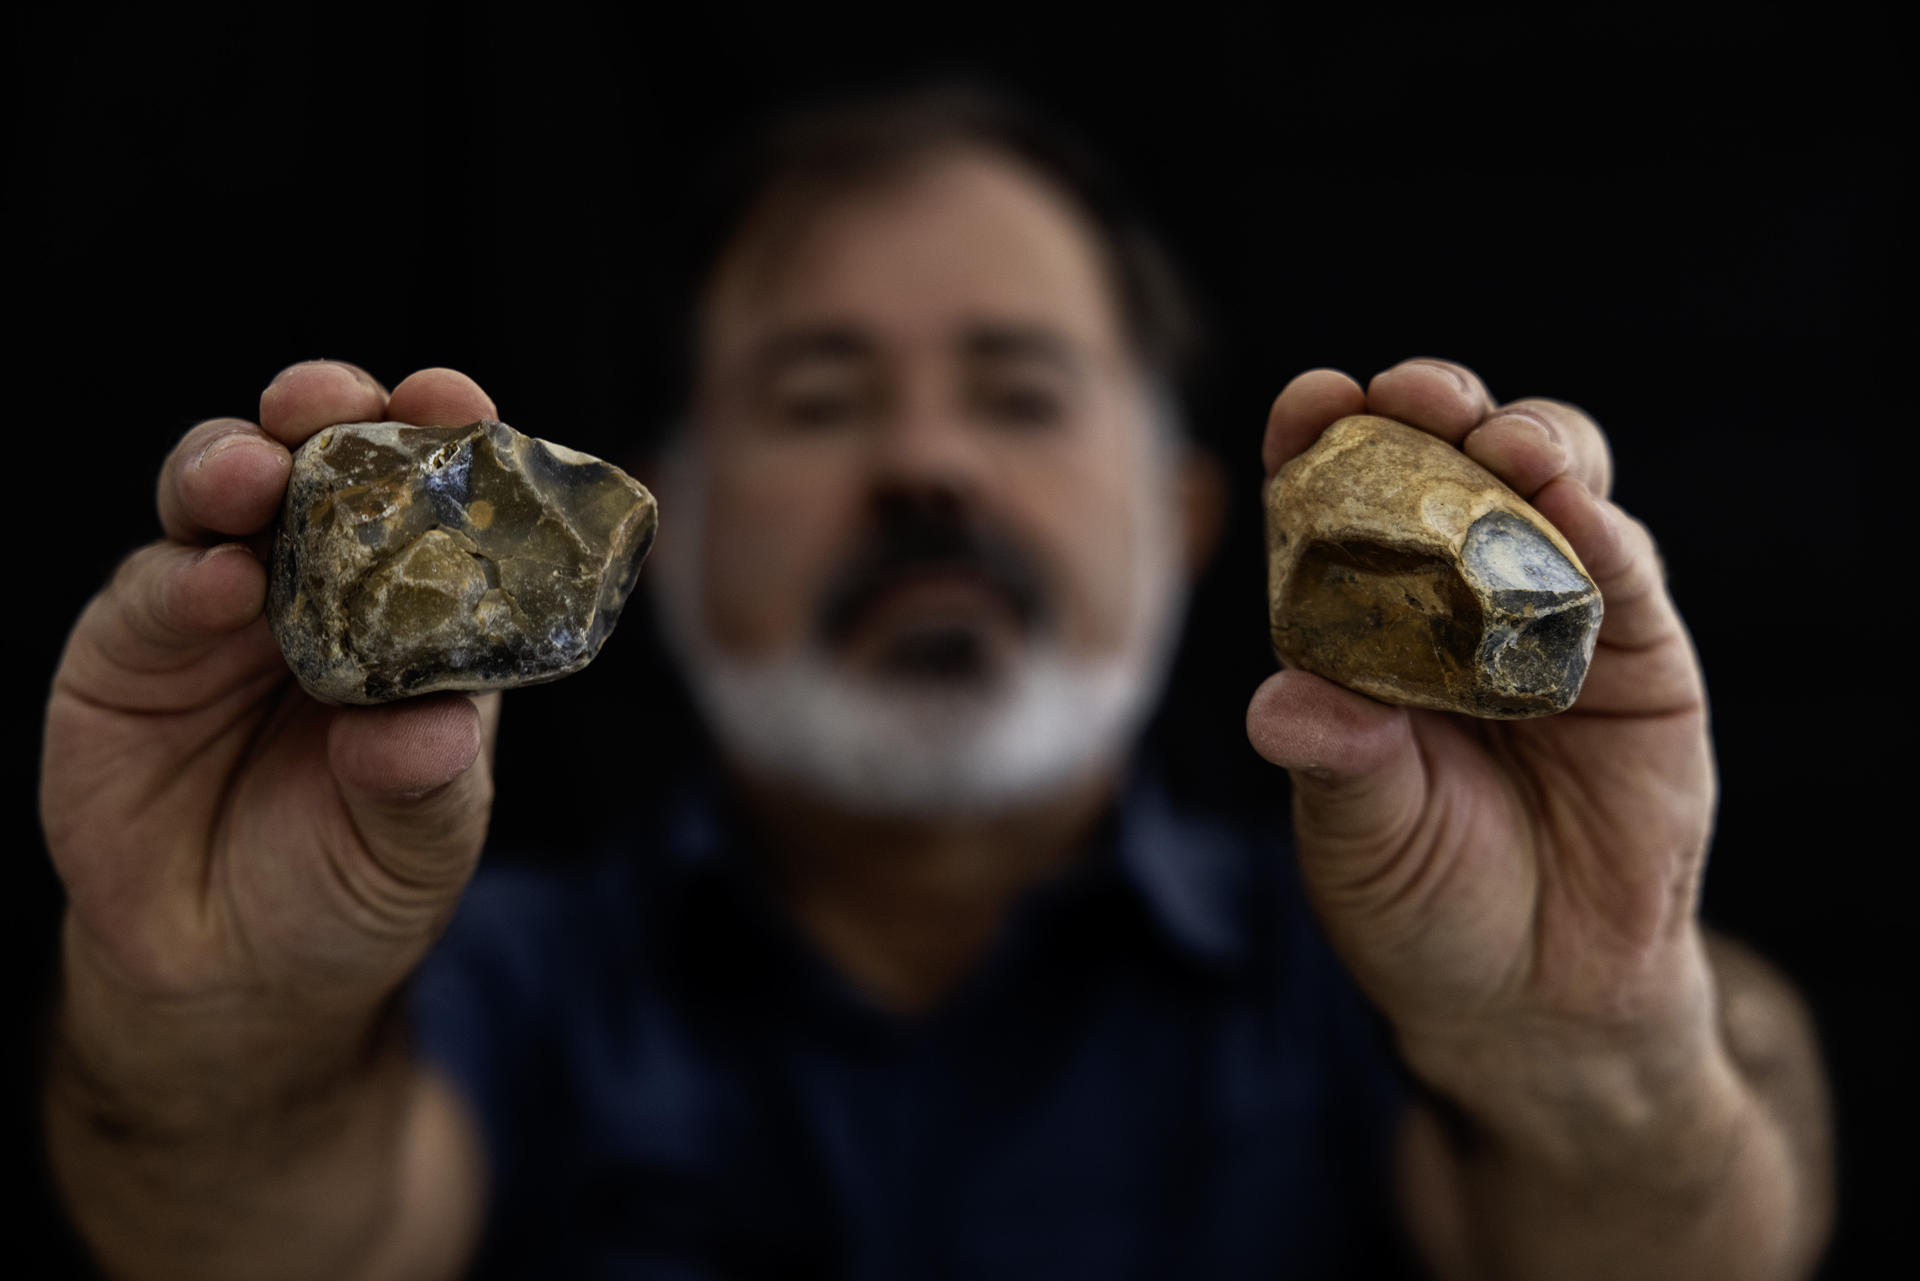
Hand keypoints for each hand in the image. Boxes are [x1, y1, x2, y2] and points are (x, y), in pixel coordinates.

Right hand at [42, 362, 502, 1056]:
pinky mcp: (130, 650)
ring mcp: (219, 610)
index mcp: (415, 612)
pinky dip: (182, 577)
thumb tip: (431, 726)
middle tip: (335, 404)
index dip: (444, 442)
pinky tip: (217, 583)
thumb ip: (426, 783)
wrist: (234, 977)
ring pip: (218, 499)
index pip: (433, 502)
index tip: (458, 404)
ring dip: (237, 466)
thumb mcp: (419, 846)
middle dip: (326, 414)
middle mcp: (319, 588)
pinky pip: (152, 592)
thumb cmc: (352, 886)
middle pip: (318, 465)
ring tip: (258, 474)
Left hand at [1247, 359, 1718, 1099]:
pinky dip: (1599, 527)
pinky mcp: (1639, 653)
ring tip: (1501, 444)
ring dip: (1525, 444)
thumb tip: (1280, 705)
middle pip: (1444, 465)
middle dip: (1429, 410)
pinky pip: (1624, 570)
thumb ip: (1336, 761)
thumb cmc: (1422, 905)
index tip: (1312, 400)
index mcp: (1356, 624)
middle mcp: (1450, 599)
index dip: (1320, 440)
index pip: (1333, 504)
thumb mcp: (1359, 836)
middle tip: (1414, 394)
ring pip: (1545, 489)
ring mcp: (1548, 614)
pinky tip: (1572, 503)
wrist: (1537, 995)